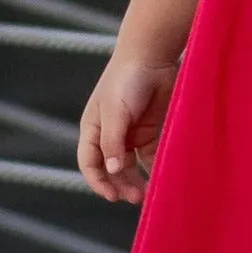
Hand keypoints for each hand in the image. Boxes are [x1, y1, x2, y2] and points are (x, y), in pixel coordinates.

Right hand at [77, 53, 176, 203]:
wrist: (152, 55)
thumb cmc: (126, 80)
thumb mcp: (115, 112)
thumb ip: (113, 142)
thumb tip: (113, 171)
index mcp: (93, 129)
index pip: (90, 163)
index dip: (98, 182)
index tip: (112, 196)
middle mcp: (110, 135)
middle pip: (111, 169)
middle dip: (119, 185)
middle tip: (134, 197)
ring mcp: (131, 134)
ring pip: (131, 167)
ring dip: (136, 182)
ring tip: (146, 194)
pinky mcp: (150, 131)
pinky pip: (151, 156)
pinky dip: (154, 168)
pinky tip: (161, 176)